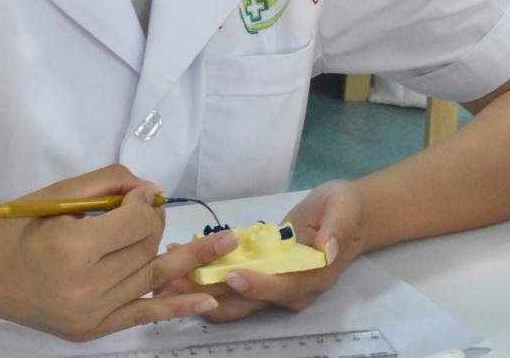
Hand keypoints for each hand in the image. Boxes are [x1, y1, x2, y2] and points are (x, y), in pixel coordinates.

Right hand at [0, 165, 235, 341]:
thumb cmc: (18, 225)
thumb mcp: (60, 195)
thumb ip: (108, 184)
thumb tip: (150, 191)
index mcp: (73, 246)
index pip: (136, 222)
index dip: (144, 203)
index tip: (138, 193)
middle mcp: (86, 285)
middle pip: (146, 249)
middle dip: (153, 225)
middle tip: (146, 211)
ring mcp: (91, 314)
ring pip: (149, 276)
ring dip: (172, 254)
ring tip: (222, 243)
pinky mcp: (92, 331)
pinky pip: (143, 314)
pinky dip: (177, 306)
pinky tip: (208, 297)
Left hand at [153, 180, 367, 321]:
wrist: (344, 217)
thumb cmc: (344, 209)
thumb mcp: (345, 208)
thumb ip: (337, 228)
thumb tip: (327, 248)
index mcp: (313, 276)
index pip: (283, 287)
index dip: (258, 285)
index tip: (233, 276)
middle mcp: (290, 290)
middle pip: (248, 301)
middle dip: (211, 294)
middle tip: (176, 282)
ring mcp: (272, 288)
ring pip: (232, 299)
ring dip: (198, 290)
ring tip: (165, 276)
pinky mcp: (258, 279)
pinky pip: (228, 284)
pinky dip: (203, 277)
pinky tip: (178, 259)